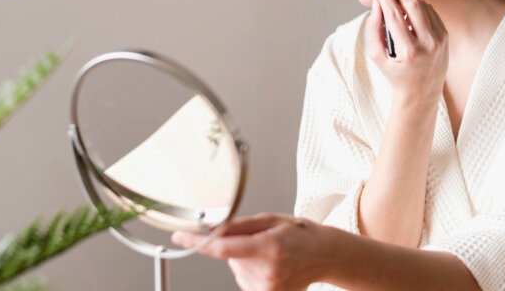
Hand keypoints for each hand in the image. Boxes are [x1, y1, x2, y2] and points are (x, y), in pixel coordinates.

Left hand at [172, 214, 329, 290]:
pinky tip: (271, 265)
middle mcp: (267, 272)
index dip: (198, 242)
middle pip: (230, 257)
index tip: (179, 237)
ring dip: (245, 259)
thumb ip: (239, 225)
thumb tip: (212, 228)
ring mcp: (267, 288)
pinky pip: (244, 279)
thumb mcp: (271, 220)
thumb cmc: (300, 233)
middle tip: (262, 239)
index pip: (223, 247)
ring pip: (236, 268)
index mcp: (269, 247)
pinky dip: (251, 270)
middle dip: (237, 245)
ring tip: (271, 253)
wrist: (325, 256)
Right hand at [367, 0, 447, 103]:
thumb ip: (374, 28)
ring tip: (398, 11)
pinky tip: (410, 19)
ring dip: (408, 2)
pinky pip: (431, 13)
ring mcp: (440, 40)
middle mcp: (428, 44)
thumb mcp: (377, 56)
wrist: (420, 92)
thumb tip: (377, 3)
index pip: (395, 15)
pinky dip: (419, 10)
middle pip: (413, 4)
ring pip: (424, 6)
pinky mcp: (446, 37)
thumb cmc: (395, 74)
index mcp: (408, 51)